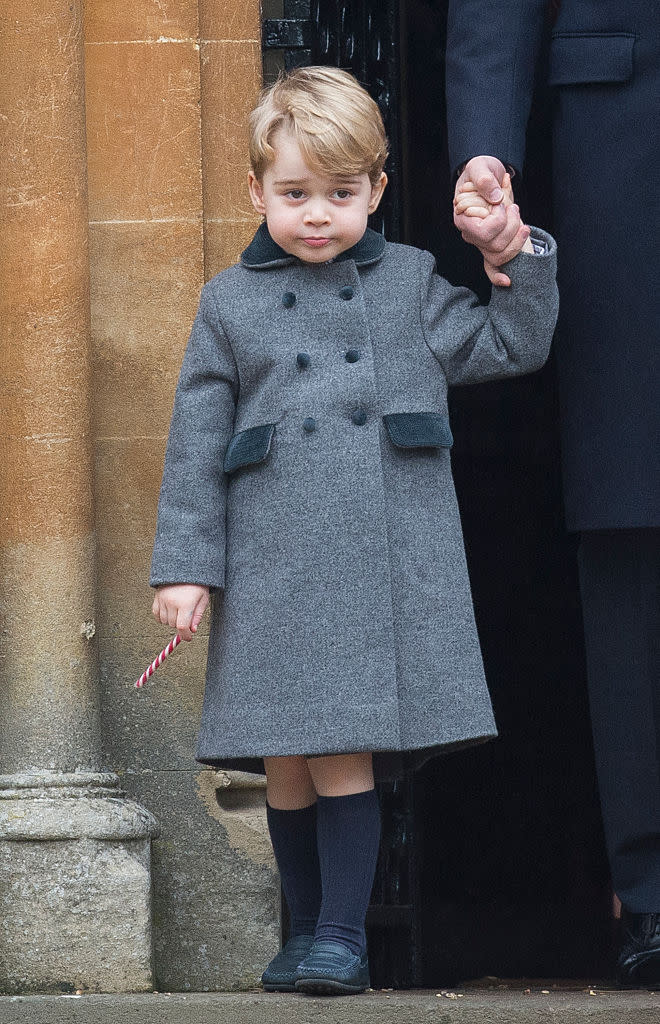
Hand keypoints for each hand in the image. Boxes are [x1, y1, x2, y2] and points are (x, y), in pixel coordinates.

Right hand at [152, 583, 209, 641]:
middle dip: (181, 625)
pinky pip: (156, 614)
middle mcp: (172, 602)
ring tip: (179, 612)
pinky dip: (162, 617)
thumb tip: (192, 630)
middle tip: (187, 617)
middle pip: (173, 625)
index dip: (185, 636)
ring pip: (164, 621)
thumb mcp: (203, 599)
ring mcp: (163, 599)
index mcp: (186, 603)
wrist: (185, 567)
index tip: (188, 638)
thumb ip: (197, 616)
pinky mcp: (157, 597)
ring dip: (171, 621)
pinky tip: (169, 612)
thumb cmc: (197, 583)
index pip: (182, 627)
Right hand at [453, 155, 530, 286]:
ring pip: (500, 255)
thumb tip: (496, 197)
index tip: (502, 203)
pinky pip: (491, 267)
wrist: (486, 174)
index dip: (498, 221)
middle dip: (512, 227)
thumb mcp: (480, 166)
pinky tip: (508, 282)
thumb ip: (484, 179)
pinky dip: (498, 276)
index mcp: (463, 218)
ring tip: (521, 220)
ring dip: (516, 239)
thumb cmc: (480, 169)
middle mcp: (470, 234)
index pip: (483, 233)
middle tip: (514, 207)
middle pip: (494, 246)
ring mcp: (480, 241)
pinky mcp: (490, 244)